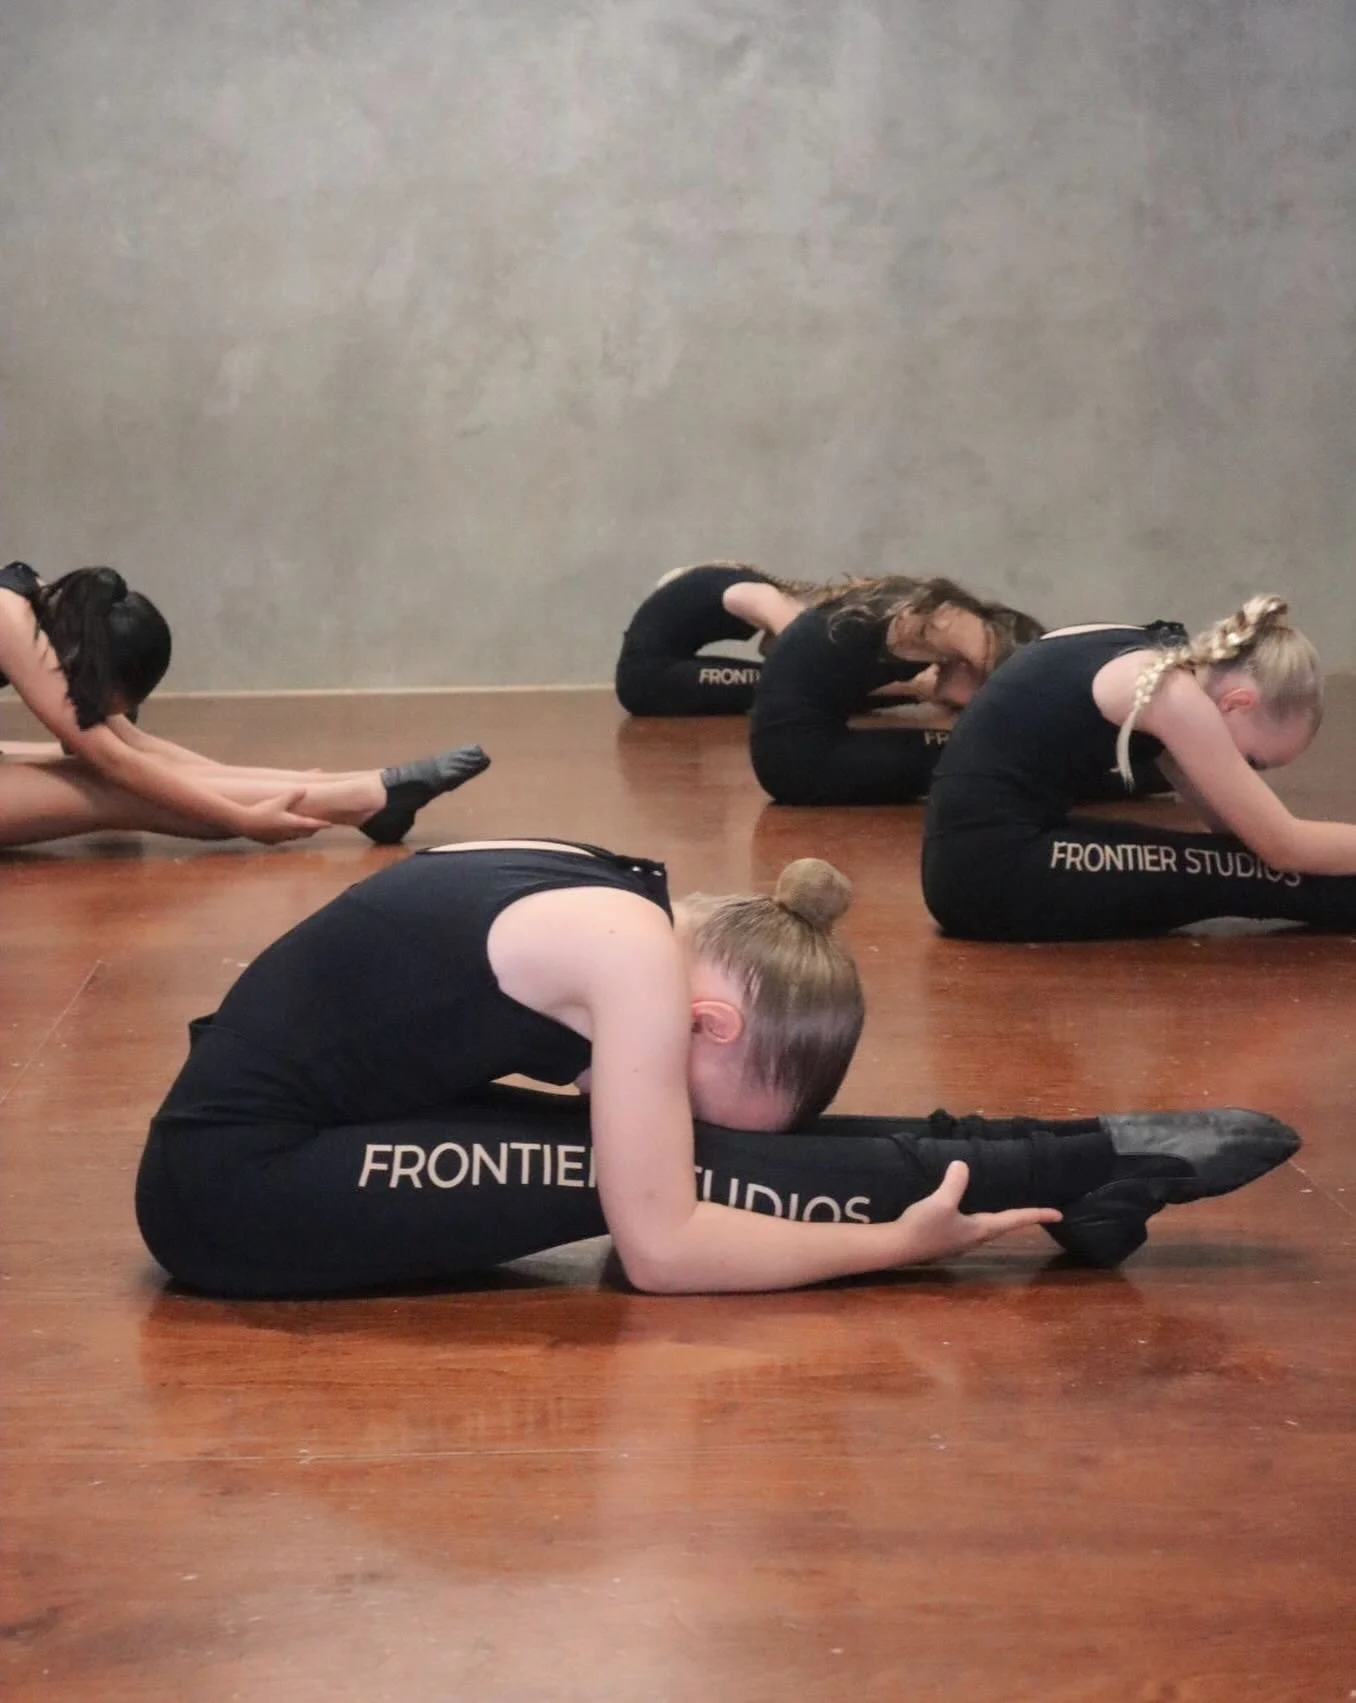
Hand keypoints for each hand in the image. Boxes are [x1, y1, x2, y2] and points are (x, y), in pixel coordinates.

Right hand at [232, 790, 328, 843]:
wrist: (244, 824)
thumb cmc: (263, 811)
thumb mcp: (278, 801)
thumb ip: (292, 795)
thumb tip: (305, 789)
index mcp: (293, 824)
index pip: (312, 825)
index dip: (322, 824)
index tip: (331, 825)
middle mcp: (289, 834)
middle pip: (305, 833)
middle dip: (312, 829)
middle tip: (318, 825)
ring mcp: (279, 839)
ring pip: (295, 837)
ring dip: (301, 833)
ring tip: (304, 829)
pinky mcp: (270, 841)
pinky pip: (283, 839)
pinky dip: (287, 835)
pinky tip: (283, 832)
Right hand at [894, 1162, 1061, 1263]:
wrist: (897, 1247)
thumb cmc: (924, 1227)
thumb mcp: (941, 1202)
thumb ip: (954, 1183)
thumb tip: (962, 1165)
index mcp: (981, 1229)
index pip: (1015, 1220)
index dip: (1037, 1215)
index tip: (1058, 1214)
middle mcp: (975, 1237)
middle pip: (1005, 1226)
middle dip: (1021, 1218)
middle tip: (1038, 1210)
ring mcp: (961, 1239)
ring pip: (988, 1226)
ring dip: (1002, 1218)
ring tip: (1008, 1207)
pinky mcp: (947, 1237)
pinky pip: (972, 1224)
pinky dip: (981, 1214)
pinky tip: (969, 1208)